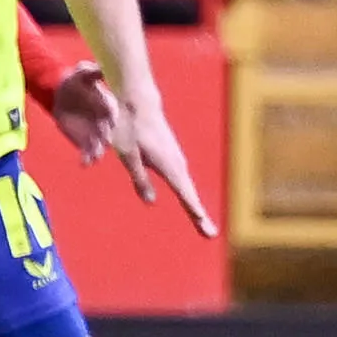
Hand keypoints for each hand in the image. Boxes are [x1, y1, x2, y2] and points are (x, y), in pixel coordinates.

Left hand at [44, 57, 116, 162]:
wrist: (63, 95)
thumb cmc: (77, 82)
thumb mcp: (82, 73)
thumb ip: (91, 71)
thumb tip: (101, 67)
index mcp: (109, 105)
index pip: (114, 111)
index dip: (113, 114)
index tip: (113, 118)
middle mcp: (107, 122)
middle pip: (110, 130)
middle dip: (108, 135)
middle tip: (107, 140)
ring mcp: (97, 133)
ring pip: (101, 144)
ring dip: (99, 150)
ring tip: (96, 155)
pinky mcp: (86, 142)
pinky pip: (88, 152)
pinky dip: (87, 158)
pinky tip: (85, 163)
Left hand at [103, 86, 218, 236]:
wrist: (140, 103)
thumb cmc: (130, 129)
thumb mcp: (128, 156)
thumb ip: (139, 179)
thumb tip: (150, 202)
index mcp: (168, 166)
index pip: (185, 195)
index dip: (195, 213)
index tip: (207, 229)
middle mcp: (177, 164)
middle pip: (189, 195)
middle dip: (198, 215)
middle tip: (209, 233)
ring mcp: (177, 160)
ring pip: (186, 187)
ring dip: (194, 206)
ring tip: (202, 224)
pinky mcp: (172, 156)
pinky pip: (181, 180)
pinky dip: (187, 194)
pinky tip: (189, 203)